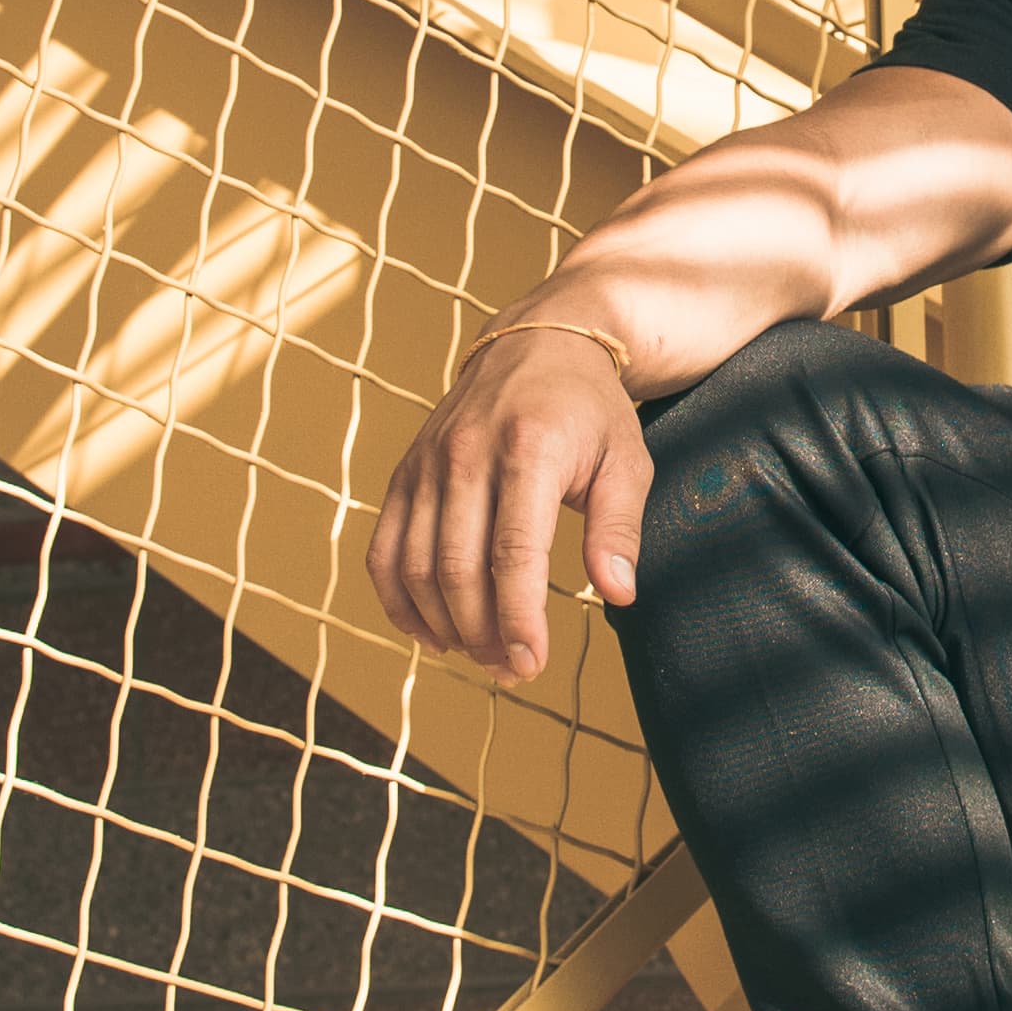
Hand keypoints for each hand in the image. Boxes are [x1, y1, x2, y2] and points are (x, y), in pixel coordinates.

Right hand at [366, 323, 650, 683]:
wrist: (537, 342)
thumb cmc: (590, 411)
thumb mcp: (627, 460)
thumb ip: (619, 529)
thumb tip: (618, 596)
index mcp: (529, 449)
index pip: (514, 553)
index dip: (518, 618)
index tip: (531, 664)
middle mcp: (467, 454)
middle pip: (458, 568)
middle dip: (483, 633)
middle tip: (512, 668)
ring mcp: (428, 463)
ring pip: (417, 566)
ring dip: (443, 625)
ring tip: (481, 653)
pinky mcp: (405, 473)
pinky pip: (384, 549)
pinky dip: (398, 600)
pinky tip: (430, 632)